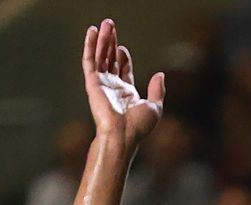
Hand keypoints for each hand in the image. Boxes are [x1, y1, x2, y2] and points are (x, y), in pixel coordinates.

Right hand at [82, 18, 164, 147]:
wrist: (122, 134)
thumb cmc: (138, 127)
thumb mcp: (154, 107)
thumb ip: (157, 90)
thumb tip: (160, 74)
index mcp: (126, 93)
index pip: (122, 70)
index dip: (122, 58)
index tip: (122, 47)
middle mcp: (112, 87)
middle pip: (110, 59)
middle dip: (110, 43)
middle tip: (110, 26)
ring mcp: (102, 84)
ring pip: (100, 56)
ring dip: (102, 39)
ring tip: (105, 23)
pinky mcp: (92, 82)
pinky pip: (90, 60)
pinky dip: (90, 45)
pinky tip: (92, 32)